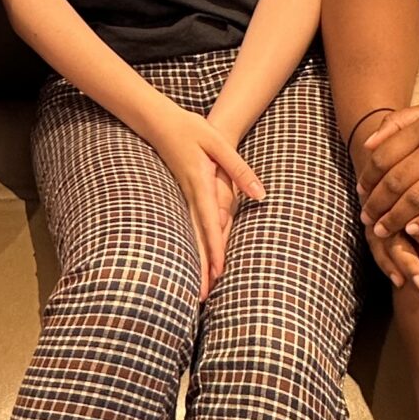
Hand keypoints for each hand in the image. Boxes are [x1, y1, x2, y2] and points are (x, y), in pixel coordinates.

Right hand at [148, 103, 264, 299]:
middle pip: (196, 239)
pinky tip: (195, 262)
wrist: (157, 120)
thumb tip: (261, 195)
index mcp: (199, 184)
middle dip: (201, 269)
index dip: (215, 249)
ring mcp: (181, 198)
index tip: (220, 272)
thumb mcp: (218, 143)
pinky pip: (188, 228)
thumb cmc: (190, 129)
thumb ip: (239, 169)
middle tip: (203, 299)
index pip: (210, 223)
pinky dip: (192, 248)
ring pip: (190, 237)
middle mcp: (188, 196)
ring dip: (195, 264)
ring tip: (199, 292)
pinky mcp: (181, 197)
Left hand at [361, 93, 418, 249]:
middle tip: (366, 219)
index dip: (369, 179)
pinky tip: (414, 231)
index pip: (385, 157)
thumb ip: (401, 122)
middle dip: (377, 204)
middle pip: (397, 181)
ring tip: (382, 231)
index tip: (361, 194)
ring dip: (395, 218)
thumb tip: (369, 143)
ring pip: (418, 198)